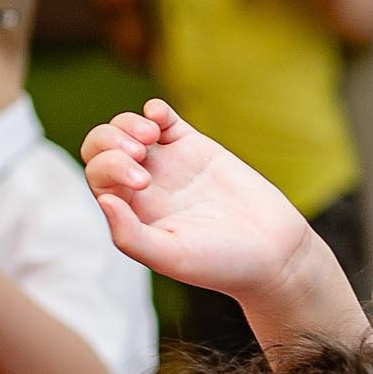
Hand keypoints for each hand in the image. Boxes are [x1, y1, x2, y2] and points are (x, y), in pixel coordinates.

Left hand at [81, 101, 319, 302]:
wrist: (274, 251)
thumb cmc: (222, 263)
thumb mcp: (171, 257)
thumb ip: (130, 235)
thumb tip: (103, 200)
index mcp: (132, 213)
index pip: (98, 177)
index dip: (109, 168)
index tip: (144, 181)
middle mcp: (144, 188)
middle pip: (102, 147)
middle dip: (110, 140)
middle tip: (140, 153)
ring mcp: (169, 165)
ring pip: (126, 128)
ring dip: (128, 123)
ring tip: (151, 135)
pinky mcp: (195, 148)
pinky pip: (164, 119)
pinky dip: (155, 110)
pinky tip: (159, 116)